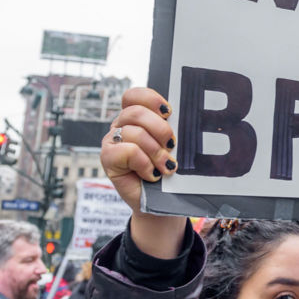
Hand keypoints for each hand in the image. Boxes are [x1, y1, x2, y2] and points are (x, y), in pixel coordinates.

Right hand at [102, 88, 186, 257]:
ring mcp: (112, 141)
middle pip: (136, 112)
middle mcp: (122, 126)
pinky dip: (144, 163)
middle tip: (172, 146)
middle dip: (160, 129)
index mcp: (137, 118)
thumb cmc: (170, 173)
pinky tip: (151, 175)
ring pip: (133, 131)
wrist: (161, 203)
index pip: (134, 95)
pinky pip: (127, 151)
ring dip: (155, 151)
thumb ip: (174, 130)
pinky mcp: (107, 159)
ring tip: (166, 166)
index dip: (151, 99)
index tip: (169, 112)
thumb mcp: (175, 147)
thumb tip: (191, 118)